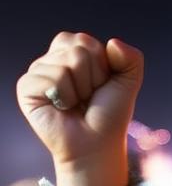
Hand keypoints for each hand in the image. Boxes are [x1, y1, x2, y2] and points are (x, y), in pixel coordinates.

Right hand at [15, 33, 143, 169]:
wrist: (96, 144)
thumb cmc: (109, 114)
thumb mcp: (129, 82)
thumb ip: (132, 58)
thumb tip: (113, 42)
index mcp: (72, 51)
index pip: (85, 41)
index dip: (102, 66)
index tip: (100, 87)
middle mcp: (52, 59)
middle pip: (78, 48)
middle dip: (93, 76)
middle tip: (88, 97)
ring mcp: (38, 72)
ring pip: (68, 63)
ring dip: (81, 89)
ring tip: (76, 104)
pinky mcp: (26, 87)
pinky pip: (54, 78)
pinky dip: (66, 96)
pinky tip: (62, 108)